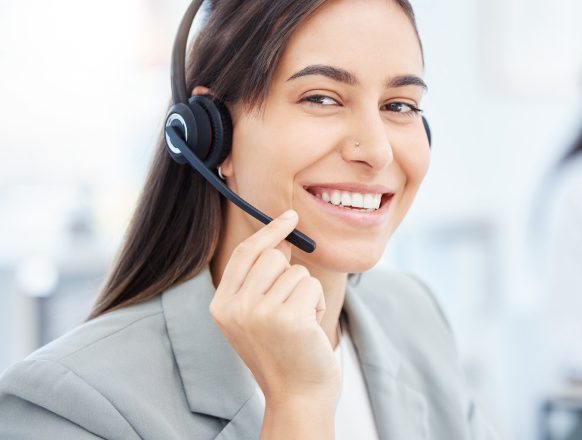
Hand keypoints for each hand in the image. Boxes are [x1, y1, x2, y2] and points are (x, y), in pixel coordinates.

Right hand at [209, 210, 338, 433]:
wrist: (297, 394)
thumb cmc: (283, 352)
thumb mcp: (259, 314)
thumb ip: (261, 279)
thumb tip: (282, 240)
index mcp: (221, 305)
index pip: (245, 253)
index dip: (270, 231)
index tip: (290, 216)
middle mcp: (235, 308)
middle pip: (273, 257)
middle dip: (291, 274)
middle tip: (292, 307)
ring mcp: (260, 312)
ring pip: (295, 271)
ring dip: (306, 293)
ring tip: (299, 323)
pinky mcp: (288, 317)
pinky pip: (311, 284)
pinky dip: (316, 303)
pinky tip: (309, 328)